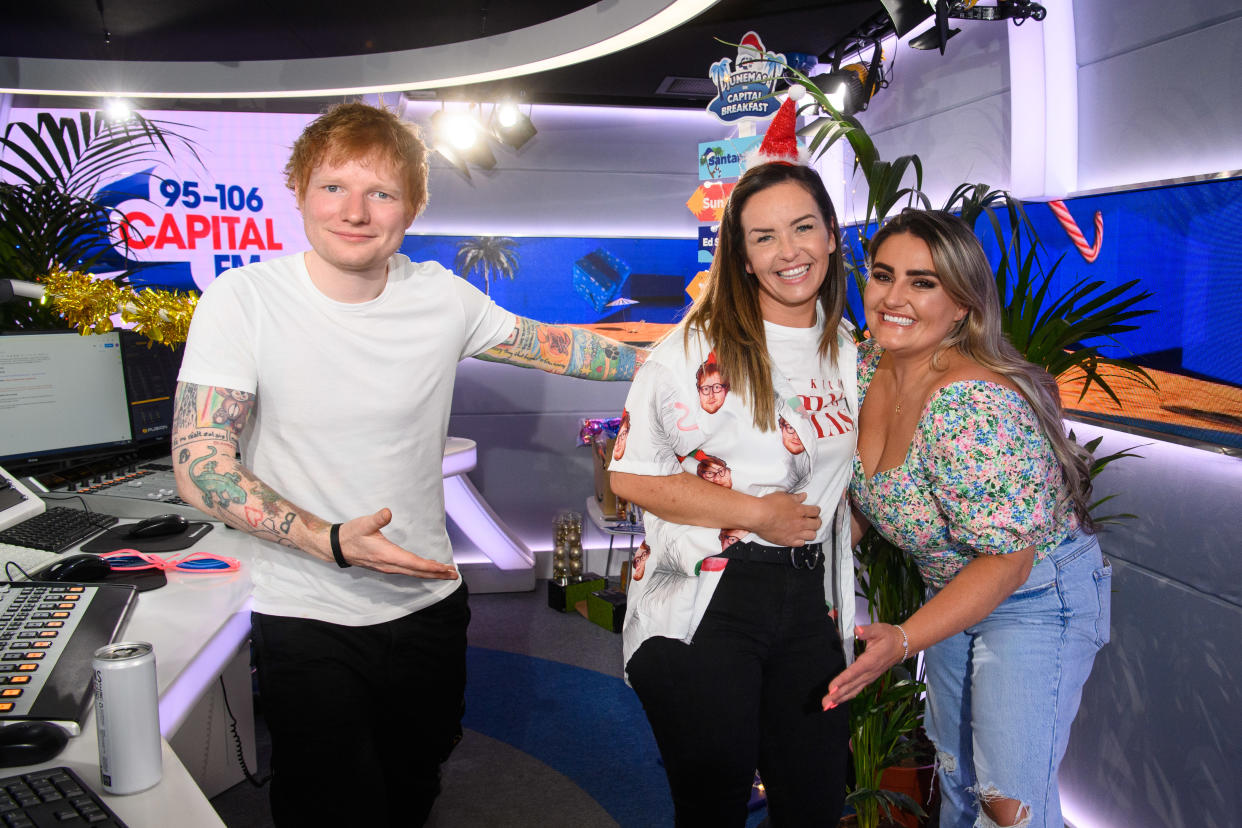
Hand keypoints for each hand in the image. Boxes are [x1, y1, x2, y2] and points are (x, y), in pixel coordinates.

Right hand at [333, 509, 458, 579]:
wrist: (337, 547)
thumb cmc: (351, 534)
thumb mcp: (363, 524)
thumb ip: (376, 519)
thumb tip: (387, 512)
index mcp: (387, 555)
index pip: (414, 563)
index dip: (430, 567)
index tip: (445, 568)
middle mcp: (390, 565)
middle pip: (417, 572)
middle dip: (437, 574)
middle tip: (454, 575)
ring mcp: (388, 567)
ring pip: (413, 573)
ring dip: (430, 574)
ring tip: (446, 574)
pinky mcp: (386, 567)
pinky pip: (408, 572)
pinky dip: (421, 572)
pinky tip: (427, 570)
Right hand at [752, 491, 820, 545]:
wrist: (758, 516)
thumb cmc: (768, 505)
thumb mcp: (783, 496)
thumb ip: (795, 497)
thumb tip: (803, 496)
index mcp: (800, 510)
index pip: (815, 511)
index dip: (816, 511)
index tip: (814, 511)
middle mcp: (800, 522)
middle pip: (817, 524)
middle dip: (817, 521)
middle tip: (813, 520)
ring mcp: (795, 533)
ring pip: (812, 535)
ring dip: (811, 532)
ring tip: (807, 530)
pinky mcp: (788, 541)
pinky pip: (801, 544)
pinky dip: (801, 540)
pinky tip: (798, 537)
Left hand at [821, 623, 903, 707]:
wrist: (903, 645)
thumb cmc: (889, 636)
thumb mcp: (879, 629)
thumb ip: (867, 631)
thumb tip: (857, 630)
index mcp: (870, 661)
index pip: (854, 672)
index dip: (842, 680)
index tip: (831, 688)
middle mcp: (869, 672)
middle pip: (851, 686)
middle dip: (837, 695)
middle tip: (824, 704)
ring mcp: (869, 677)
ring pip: (854, 690)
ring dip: (840, 699)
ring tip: (827, 706)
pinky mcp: (869, 679)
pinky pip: (857, 689)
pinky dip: (846, 696)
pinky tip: (837, 702)